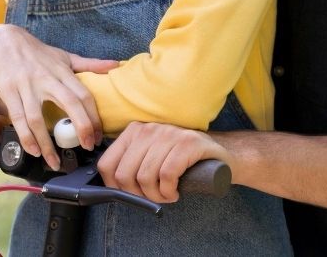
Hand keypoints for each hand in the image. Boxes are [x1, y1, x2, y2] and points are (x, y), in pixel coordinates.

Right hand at [0, 25, 118, 170]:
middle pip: (68, 103)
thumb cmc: (38, 52)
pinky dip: (26, 138)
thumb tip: (115, 65)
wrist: (4, 40)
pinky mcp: (9, 93)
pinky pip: (18, 119)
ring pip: (38, 118)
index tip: (97, 136)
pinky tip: (33, 151)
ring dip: (47, 143)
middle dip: (80, 128)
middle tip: (87, 147)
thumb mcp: (64, 56)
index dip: (93, 117)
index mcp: (62, 72)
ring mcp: (26, 87)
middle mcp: (46, 79)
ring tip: (55, 161)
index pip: (83, 95)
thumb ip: (89, 64)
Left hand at [97, 122, 230, 203]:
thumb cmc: (180, 161)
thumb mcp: (151, 157)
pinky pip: (167, 175)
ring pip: (146, 177)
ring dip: (156, 196)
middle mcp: (149, 130)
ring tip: (167, 194)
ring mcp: (169, 134)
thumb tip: (111, 188)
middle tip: (153, 197)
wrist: (219, 154)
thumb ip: (131, 166)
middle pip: (125, 174)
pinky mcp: (188, 143)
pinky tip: (175, 191)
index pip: (107, 164)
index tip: (129, 194)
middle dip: (138, 194)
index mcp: (134, 132)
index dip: (114, 186)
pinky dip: (169, 191)